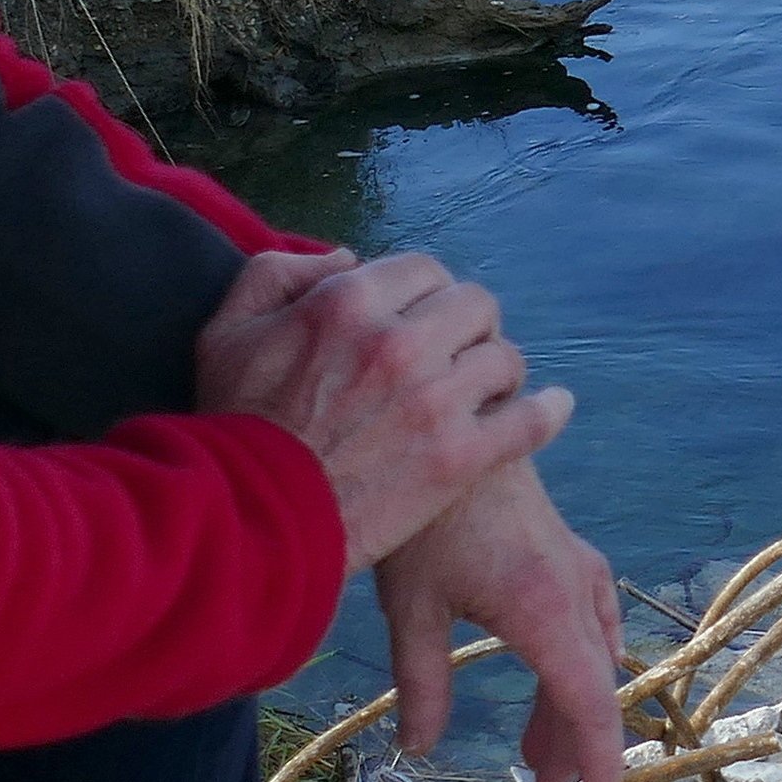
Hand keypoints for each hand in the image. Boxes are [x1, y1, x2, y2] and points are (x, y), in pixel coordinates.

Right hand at [194, 248, 570, 571]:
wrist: (248, 522)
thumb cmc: (233, 426)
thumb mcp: (227, 331)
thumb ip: (280, 274)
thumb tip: (346, 259)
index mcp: (348, 301)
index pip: (425, 270)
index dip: (426, 293)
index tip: (421, 320)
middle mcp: (400, 340)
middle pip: (475, 305)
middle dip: (469, 325)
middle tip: (456, 354)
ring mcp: (436, 400)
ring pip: (504, 358)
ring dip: (496, 370)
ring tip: (485, 389)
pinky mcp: (459, 457)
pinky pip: (528, 420)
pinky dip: (548, 411)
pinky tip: (554, 406)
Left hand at [372, 466, 624, 781]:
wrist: (447, 422)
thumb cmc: (424, 514)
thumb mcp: (411, 606)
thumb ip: (421, 683)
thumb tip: (418, 748)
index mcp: (543, 609)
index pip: (589, 702)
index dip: (600, 759)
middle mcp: (573, 588)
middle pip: (593, 684)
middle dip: (577, 741)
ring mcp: (576, 563)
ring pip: (594, 650)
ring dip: (573, 701)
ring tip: (538, 748)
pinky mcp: (567, 547)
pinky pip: (593, 616)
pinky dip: (580, 657)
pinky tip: (556, 669)